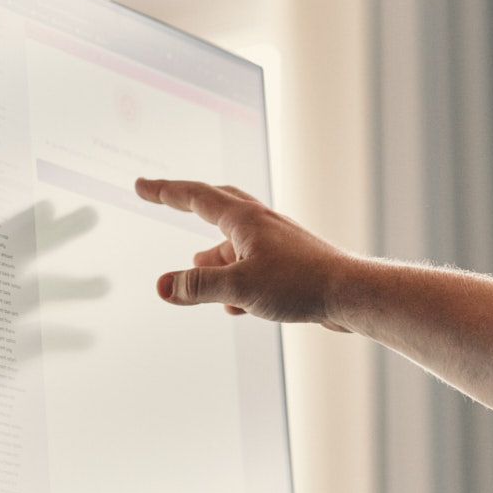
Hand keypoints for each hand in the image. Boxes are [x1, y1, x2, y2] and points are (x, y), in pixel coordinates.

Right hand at [135, 178, 363, 329]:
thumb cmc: (300, 284)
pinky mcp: (291, 265)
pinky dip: (238, 281)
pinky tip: (237, 308)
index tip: (142, 185)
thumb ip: (199, 286)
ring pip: (236, 243)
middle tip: (166, 199)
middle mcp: (261, 224)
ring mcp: (278, 243)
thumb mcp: (239, 288)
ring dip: (215, 257)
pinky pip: (254, 267)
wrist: (351, 295)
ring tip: (198, 271)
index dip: (165, 191)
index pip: (196, 197)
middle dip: (189, 205)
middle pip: (217, 205)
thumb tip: (162, 286)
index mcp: (245, 220)